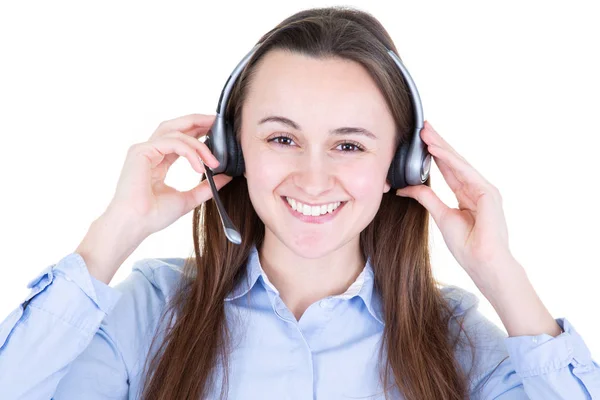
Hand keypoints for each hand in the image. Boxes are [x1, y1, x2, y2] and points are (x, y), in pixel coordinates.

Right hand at [107, 113, 232, 239]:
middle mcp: (150, 151)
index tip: (219, 132)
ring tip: (215, 160)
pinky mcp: (141, 151)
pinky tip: (200, 166)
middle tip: (218, 122)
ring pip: (176, 132)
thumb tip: (227, 177)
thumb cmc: (154, 215)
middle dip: (198, 121)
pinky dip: (190, 152)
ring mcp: (144, 150)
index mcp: (158, 160)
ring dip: (199, 143)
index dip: (199, 131)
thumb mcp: (189, 198)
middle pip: (176, 126)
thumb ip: (206, 186)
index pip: (180, 138)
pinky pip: (172, 143)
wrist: (135, 225)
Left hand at [394, 121, 513, 282]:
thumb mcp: (441, 216)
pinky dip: (450, 160)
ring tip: (425, 133)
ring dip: (441, 146)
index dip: (435, 154)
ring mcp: (484, 189)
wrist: (483, 262)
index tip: (422, 140)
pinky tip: (436, 150)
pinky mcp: (488, 193)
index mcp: (467, 194)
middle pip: (453, 161)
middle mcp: (476, 188)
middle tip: (423, 127)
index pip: (448, 169)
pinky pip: (465, 172)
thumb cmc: (467, 245)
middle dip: (437, 143)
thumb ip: (426, 198)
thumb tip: (405, 187)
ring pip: (458, 163)